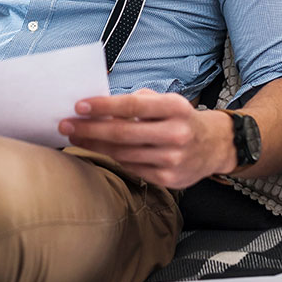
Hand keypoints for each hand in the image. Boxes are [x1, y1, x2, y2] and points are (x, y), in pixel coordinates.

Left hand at [58, 88, 235, 189]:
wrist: (215, 146)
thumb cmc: (182, 119)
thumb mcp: (167, 102)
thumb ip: (138, 103)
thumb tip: (101, 107)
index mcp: (175, 109)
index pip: (132, 106)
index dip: (103, 107)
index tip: (79, 106)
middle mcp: (175, 134)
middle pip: (123, 133)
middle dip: (90, 129)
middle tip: (66, 125)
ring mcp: (172, 159)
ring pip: (123, 154)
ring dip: (94, 146)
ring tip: (75, 138)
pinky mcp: (168, 179)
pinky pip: (131, 168)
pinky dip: (112, 159)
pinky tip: (97, 151)